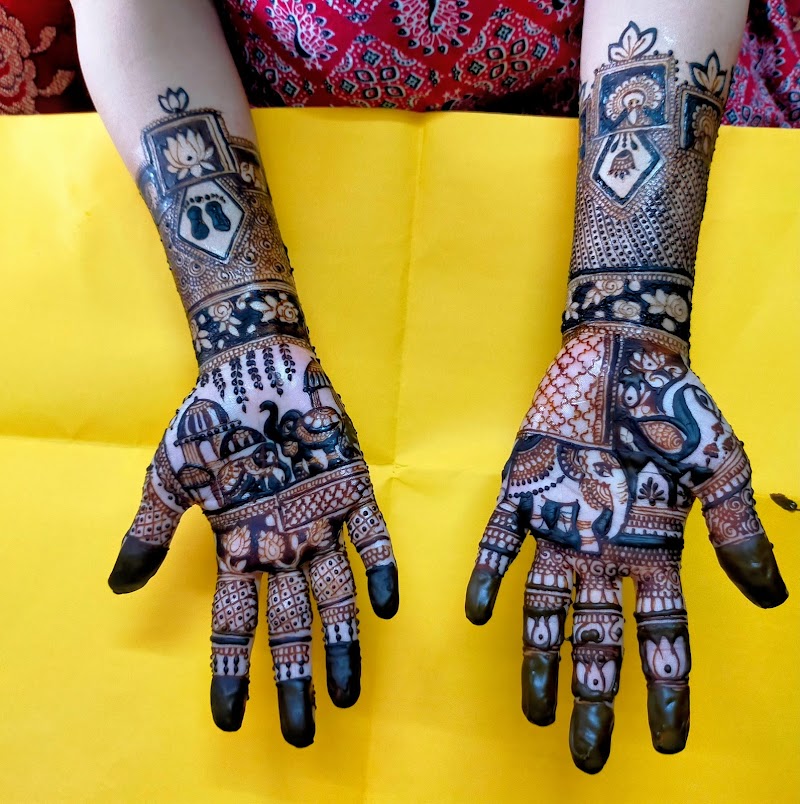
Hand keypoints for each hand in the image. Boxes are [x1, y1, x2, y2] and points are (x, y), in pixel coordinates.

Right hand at [109, 343, 397, 746]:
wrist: (253, 367)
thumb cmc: (210, 420)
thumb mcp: (170, 476)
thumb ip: (150, 529)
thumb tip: (118, 586)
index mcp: (240, 545)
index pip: (235, 623)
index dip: (234, 672)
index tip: (234, 721)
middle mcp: (283, 543)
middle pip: (289, 623)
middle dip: (295, 675)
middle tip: (306, 731)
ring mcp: (320, 519)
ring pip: (334, 593)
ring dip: (342, 639)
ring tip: (348, 691)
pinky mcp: (351, 488)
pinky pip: (372, 536)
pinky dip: (379, 566)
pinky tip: (386, 604)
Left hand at [465, 329, 786, 772]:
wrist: (621, 356)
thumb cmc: (673, 408)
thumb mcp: (719, 469)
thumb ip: (736, 529)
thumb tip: (773, 597)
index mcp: (651, 549)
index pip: (662, 636)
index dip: (667, 690)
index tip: (669, 742)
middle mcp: (601, 550)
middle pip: (598, 639)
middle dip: (593, 695)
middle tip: (586, 754)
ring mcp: (559, 525)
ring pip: (545, 607)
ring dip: (539, 656)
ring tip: (536, 710)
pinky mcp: (523, 492)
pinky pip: (500, 545)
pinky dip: (490, 578)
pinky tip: (481, 616)